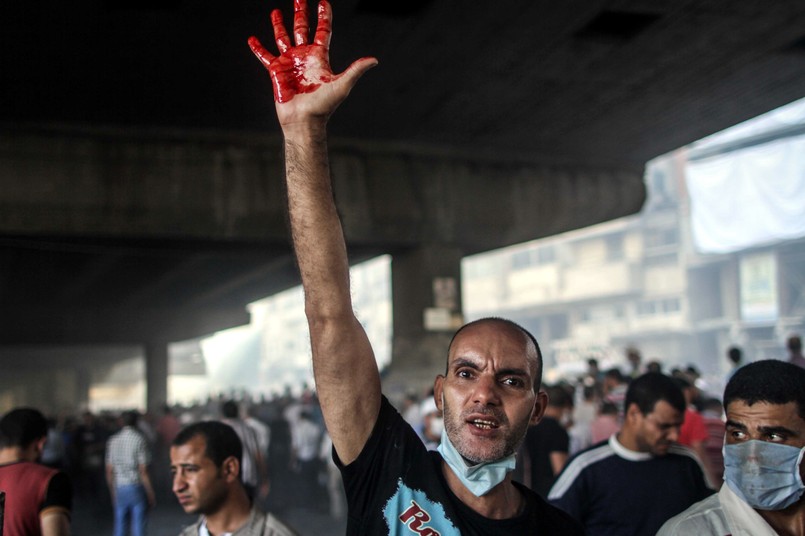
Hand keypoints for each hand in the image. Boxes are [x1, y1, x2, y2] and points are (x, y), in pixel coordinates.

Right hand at [248, 0, 376, 127]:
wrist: (304, 120)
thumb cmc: (324, 106)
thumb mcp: (342, 85)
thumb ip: (356, 70)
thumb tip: (374, 60)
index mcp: (320, 57)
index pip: (323, 31)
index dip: (324, 16)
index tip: (323, 1)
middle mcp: (304, 57)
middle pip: (302, 29)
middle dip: (301, 13)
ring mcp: (290, 63)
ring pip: (283, 38)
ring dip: (279, 24)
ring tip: (275, 11)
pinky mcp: (276, 71)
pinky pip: (265, 56)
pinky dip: (258, 48)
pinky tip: (252, 39)